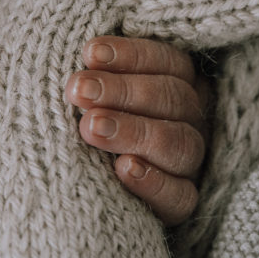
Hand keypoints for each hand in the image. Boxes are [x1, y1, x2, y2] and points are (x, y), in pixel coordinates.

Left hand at [65, 36, 207, 226]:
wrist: (73, 202)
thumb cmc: (78, 130)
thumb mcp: (82, 100)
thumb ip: (87, 77)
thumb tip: (71, 54)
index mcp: (172, 86)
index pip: (169, 62)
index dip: (132, 55)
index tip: (89, 53)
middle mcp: (187, 122)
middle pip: (174, 98)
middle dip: (123, 90)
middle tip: (78, 90)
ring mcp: (187, 165)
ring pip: (180, 143)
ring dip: (134, 131)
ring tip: (90, 127)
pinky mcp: (180, 204)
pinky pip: (182, 196)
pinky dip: (154, 182)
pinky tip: (123, 169)